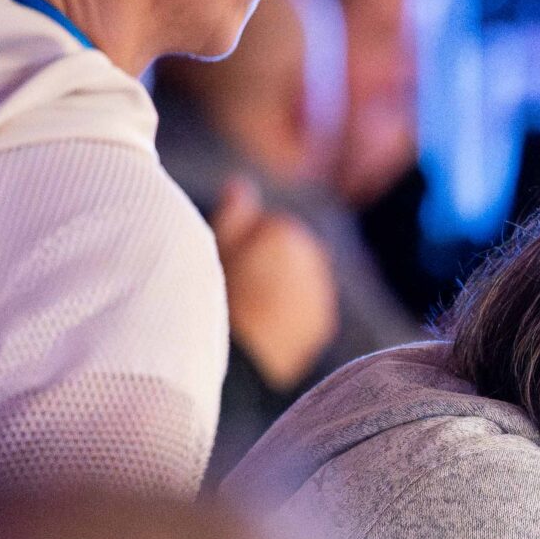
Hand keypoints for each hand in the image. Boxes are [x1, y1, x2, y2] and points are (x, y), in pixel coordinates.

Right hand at [213, 176, 337, 387]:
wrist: (241, 355)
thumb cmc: (218, 296)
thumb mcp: (215, 249)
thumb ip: (233, 214)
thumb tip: (241, 184)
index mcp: (283, 230)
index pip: (266, 228)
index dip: (243, 247)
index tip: (228, 266)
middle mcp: (312, 255)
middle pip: (286, 253)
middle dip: (268, 264)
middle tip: (237, 290)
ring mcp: (321, 289)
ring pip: (297, 280)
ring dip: (281, 288)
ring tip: (250, 310)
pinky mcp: (324, 320)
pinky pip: (306, 309)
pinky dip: (291, 314)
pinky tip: (265, 328)